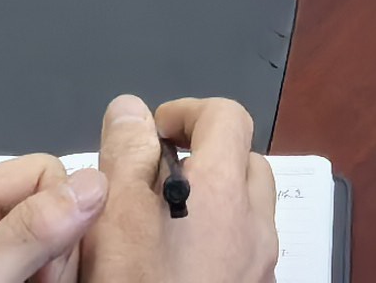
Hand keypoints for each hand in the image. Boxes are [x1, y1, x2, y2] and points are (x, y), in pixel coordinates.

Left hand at [0, 150, 101, 282]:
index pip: (45, 173)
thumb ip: (30, 233)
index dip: (62, 216)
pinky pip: (36, 269)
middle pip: (52, 211)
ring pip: (50, 247)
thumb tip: (93, 184)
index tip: (48, 270)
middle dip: (59, 255)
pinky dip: (40, 282)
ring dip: (52, 276)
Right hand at [82, 94, 276, 282]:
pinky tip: (182, 263)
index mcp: (224, 190)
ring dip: (214, 205)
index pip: (227, 115)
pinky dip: (221, 245)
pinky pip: (245, 252)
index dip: (185, 113)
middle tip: (157, 182)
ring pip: (247, 212)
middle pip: (243, 163)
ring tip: (166, 226)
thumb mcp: (113, 217)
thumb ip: (126, 153)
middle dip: (204, 159)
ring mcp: (261, 264)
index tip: (150, 137)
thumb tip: (133, 110)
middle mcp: (256, 225)